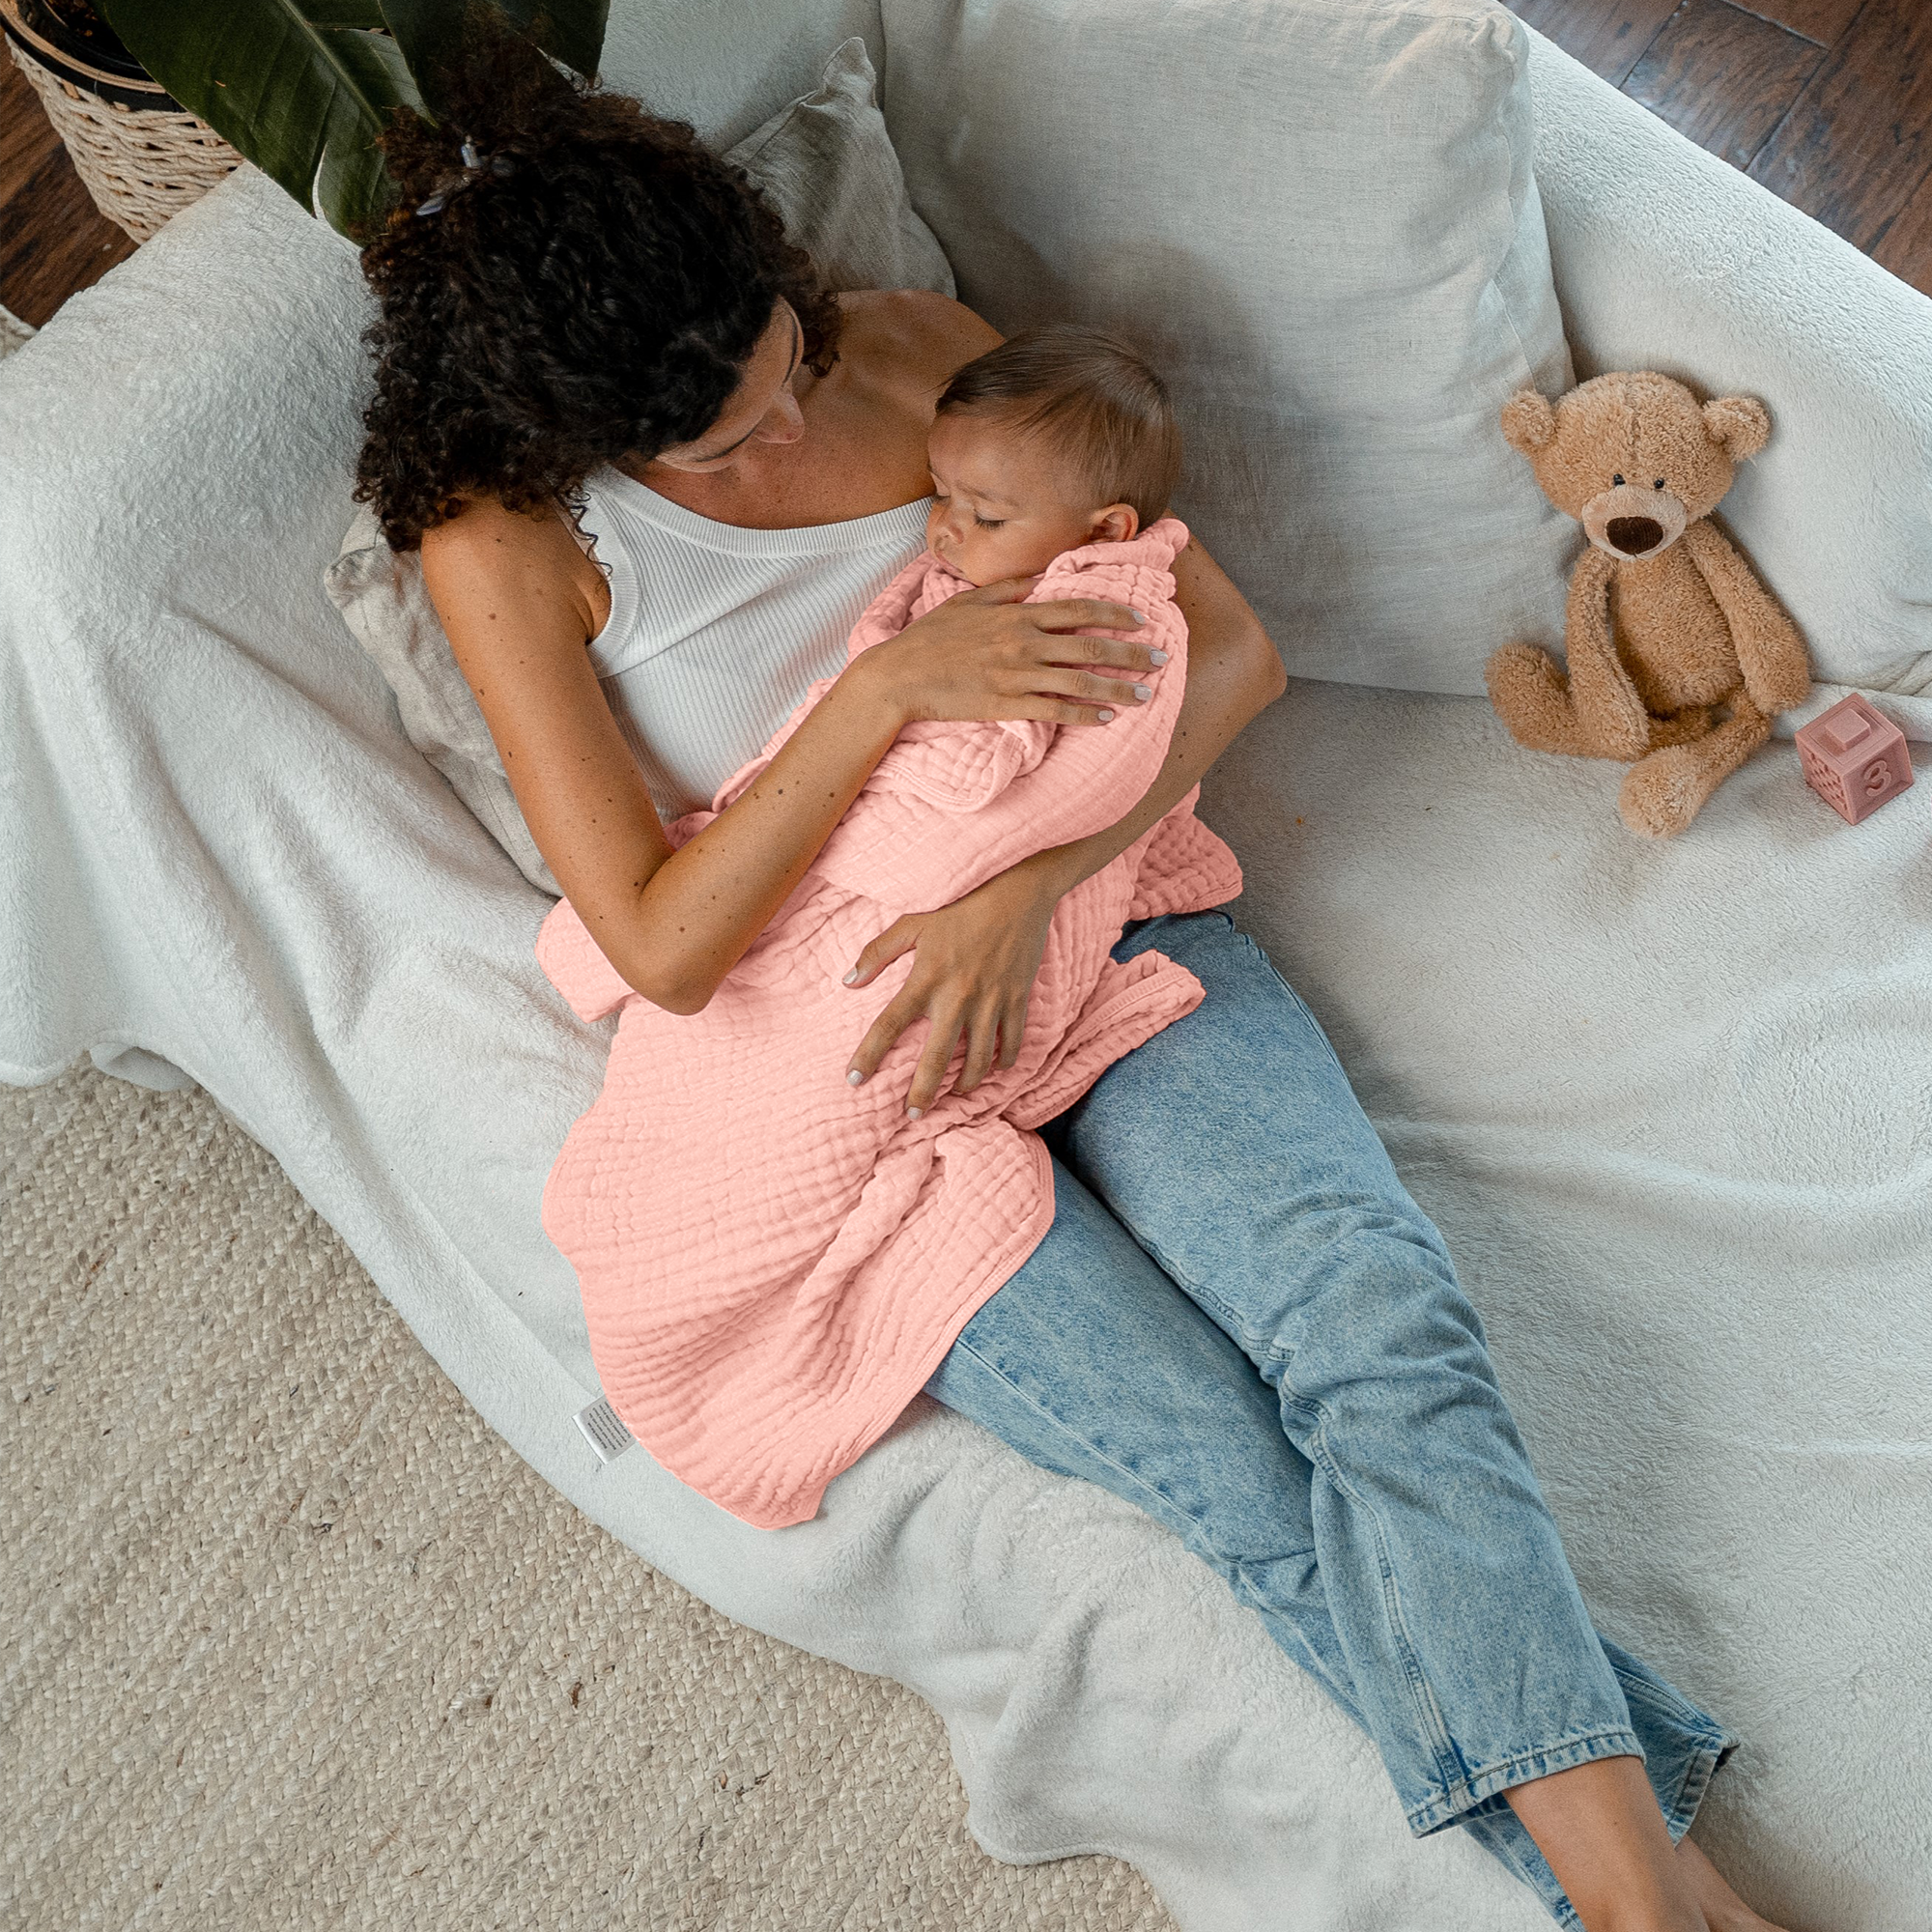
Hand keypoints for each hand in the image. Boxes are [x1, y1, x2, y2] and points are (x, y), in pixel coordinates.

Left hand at [843, 853, 1066, 1115]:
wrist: (1019, 895)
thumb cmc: (961, 908)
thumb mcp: (914, 923)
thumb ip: (877, 953)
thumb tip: (848, 981)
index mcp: (926, 979)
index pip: (888, 1025)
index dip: (868, 1055)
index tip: (853, 1080)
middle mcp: (957, 997)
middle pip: (936, 1058)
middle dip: (923, 1093)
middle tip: (913, 1116)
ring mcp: (990, 1002)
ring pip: (978, 1059)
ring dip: (964, 1083)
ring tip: (953, 1094)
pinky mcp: (1017, 1001)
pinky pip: (1011, 1044)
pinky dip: (1002, 1062)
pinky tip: (992, 1070)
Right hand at [853, 574, 1166, 728]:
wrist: (898, 677)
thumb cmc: (929, 638)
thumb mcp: (966, 601)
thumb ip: (1006, 590)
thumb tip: (1038, 580)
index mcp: (1017, 615)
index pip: (1079, 610)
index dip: (1115, 613)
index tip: (1141, 619)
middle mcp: (1024, 643)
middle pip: (1090, 647)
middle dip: (1131, 653)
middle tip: (1161, 658)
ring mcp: (1017, 676)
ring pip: (1080, 682)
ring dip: (1118, 689)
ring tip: (1145, 696)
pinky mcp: (1008, 705)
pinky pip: (1056, 711)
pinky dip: (1085, 715)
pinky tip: (1108, 719)